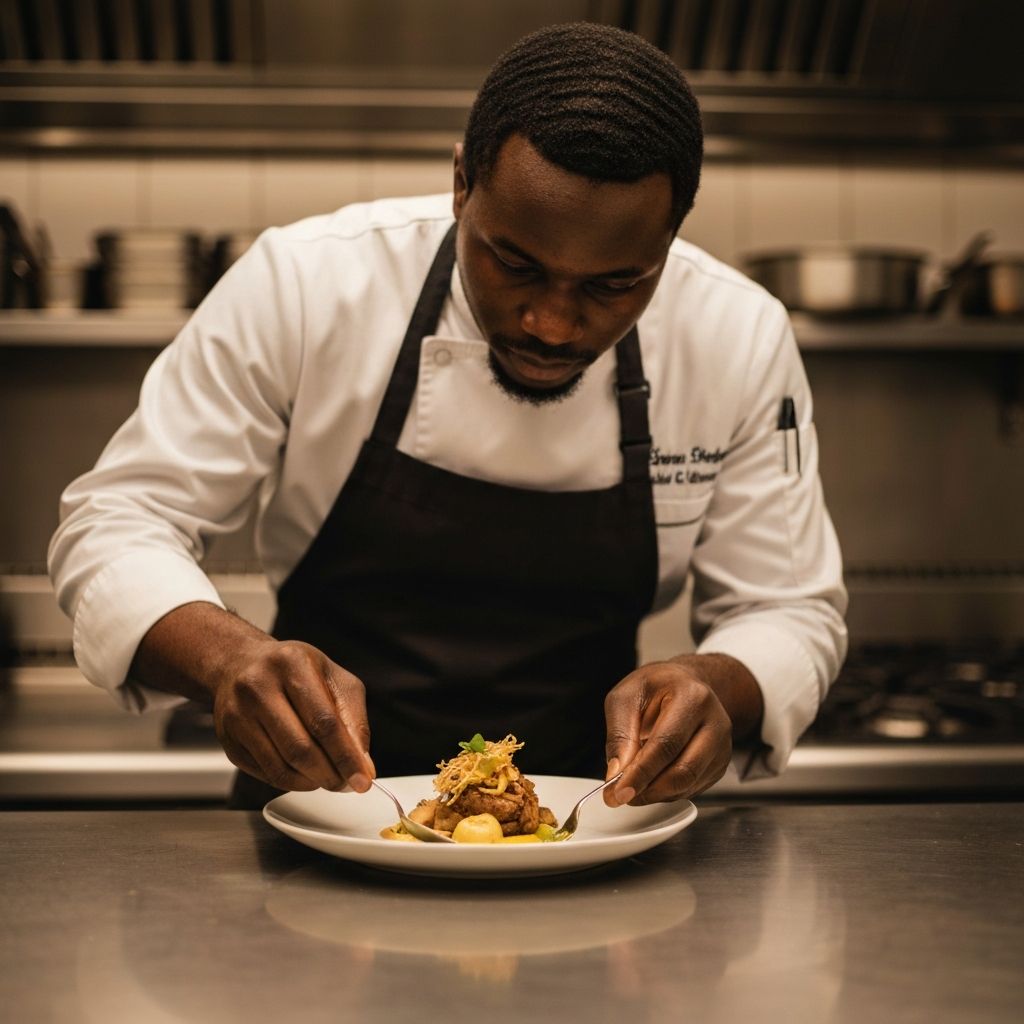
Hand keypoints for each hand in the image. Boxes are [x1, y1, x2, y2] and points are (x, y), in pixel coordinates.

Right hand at [212, 638, 373, 793]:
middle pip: (300, 748)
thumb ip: (353, 719)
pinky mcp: (228, 739)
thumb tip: (363, 764)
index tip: (362, 780)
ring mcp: (237, 714)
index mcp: (291, 663)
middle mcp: (258, 686)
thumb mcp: (333, 678)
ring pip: (280, 766)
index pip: (324, 721)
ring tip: (327, 778)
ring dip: (311, 782)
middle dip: (329, 774)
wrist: (241, 663)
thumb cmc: (294, 670)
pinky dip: (291, 781)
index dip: (346, 756)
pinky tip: (304, 774)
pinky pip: (264, 773)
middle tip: (346, 784)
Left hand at [603, 659, 739, 805]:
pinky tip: (651, 779)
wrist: (685, 684)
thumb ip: (619, 733)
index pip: (666, 744)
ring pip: (688, 784)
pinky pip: (692, 788)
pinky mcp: (720, 764)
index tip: (618, 792)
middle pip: (683, 770)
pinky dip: (667, 792)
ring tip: (632, 785)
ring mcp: (722, 746)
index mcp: (692, 698)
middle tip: (620, 795)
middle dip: (648, 789)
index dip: (641, 772)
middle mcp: (715, 723)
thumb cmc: (656, 687)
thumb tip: (617, 773)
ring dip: (655, 793)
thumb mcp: (626, 697)